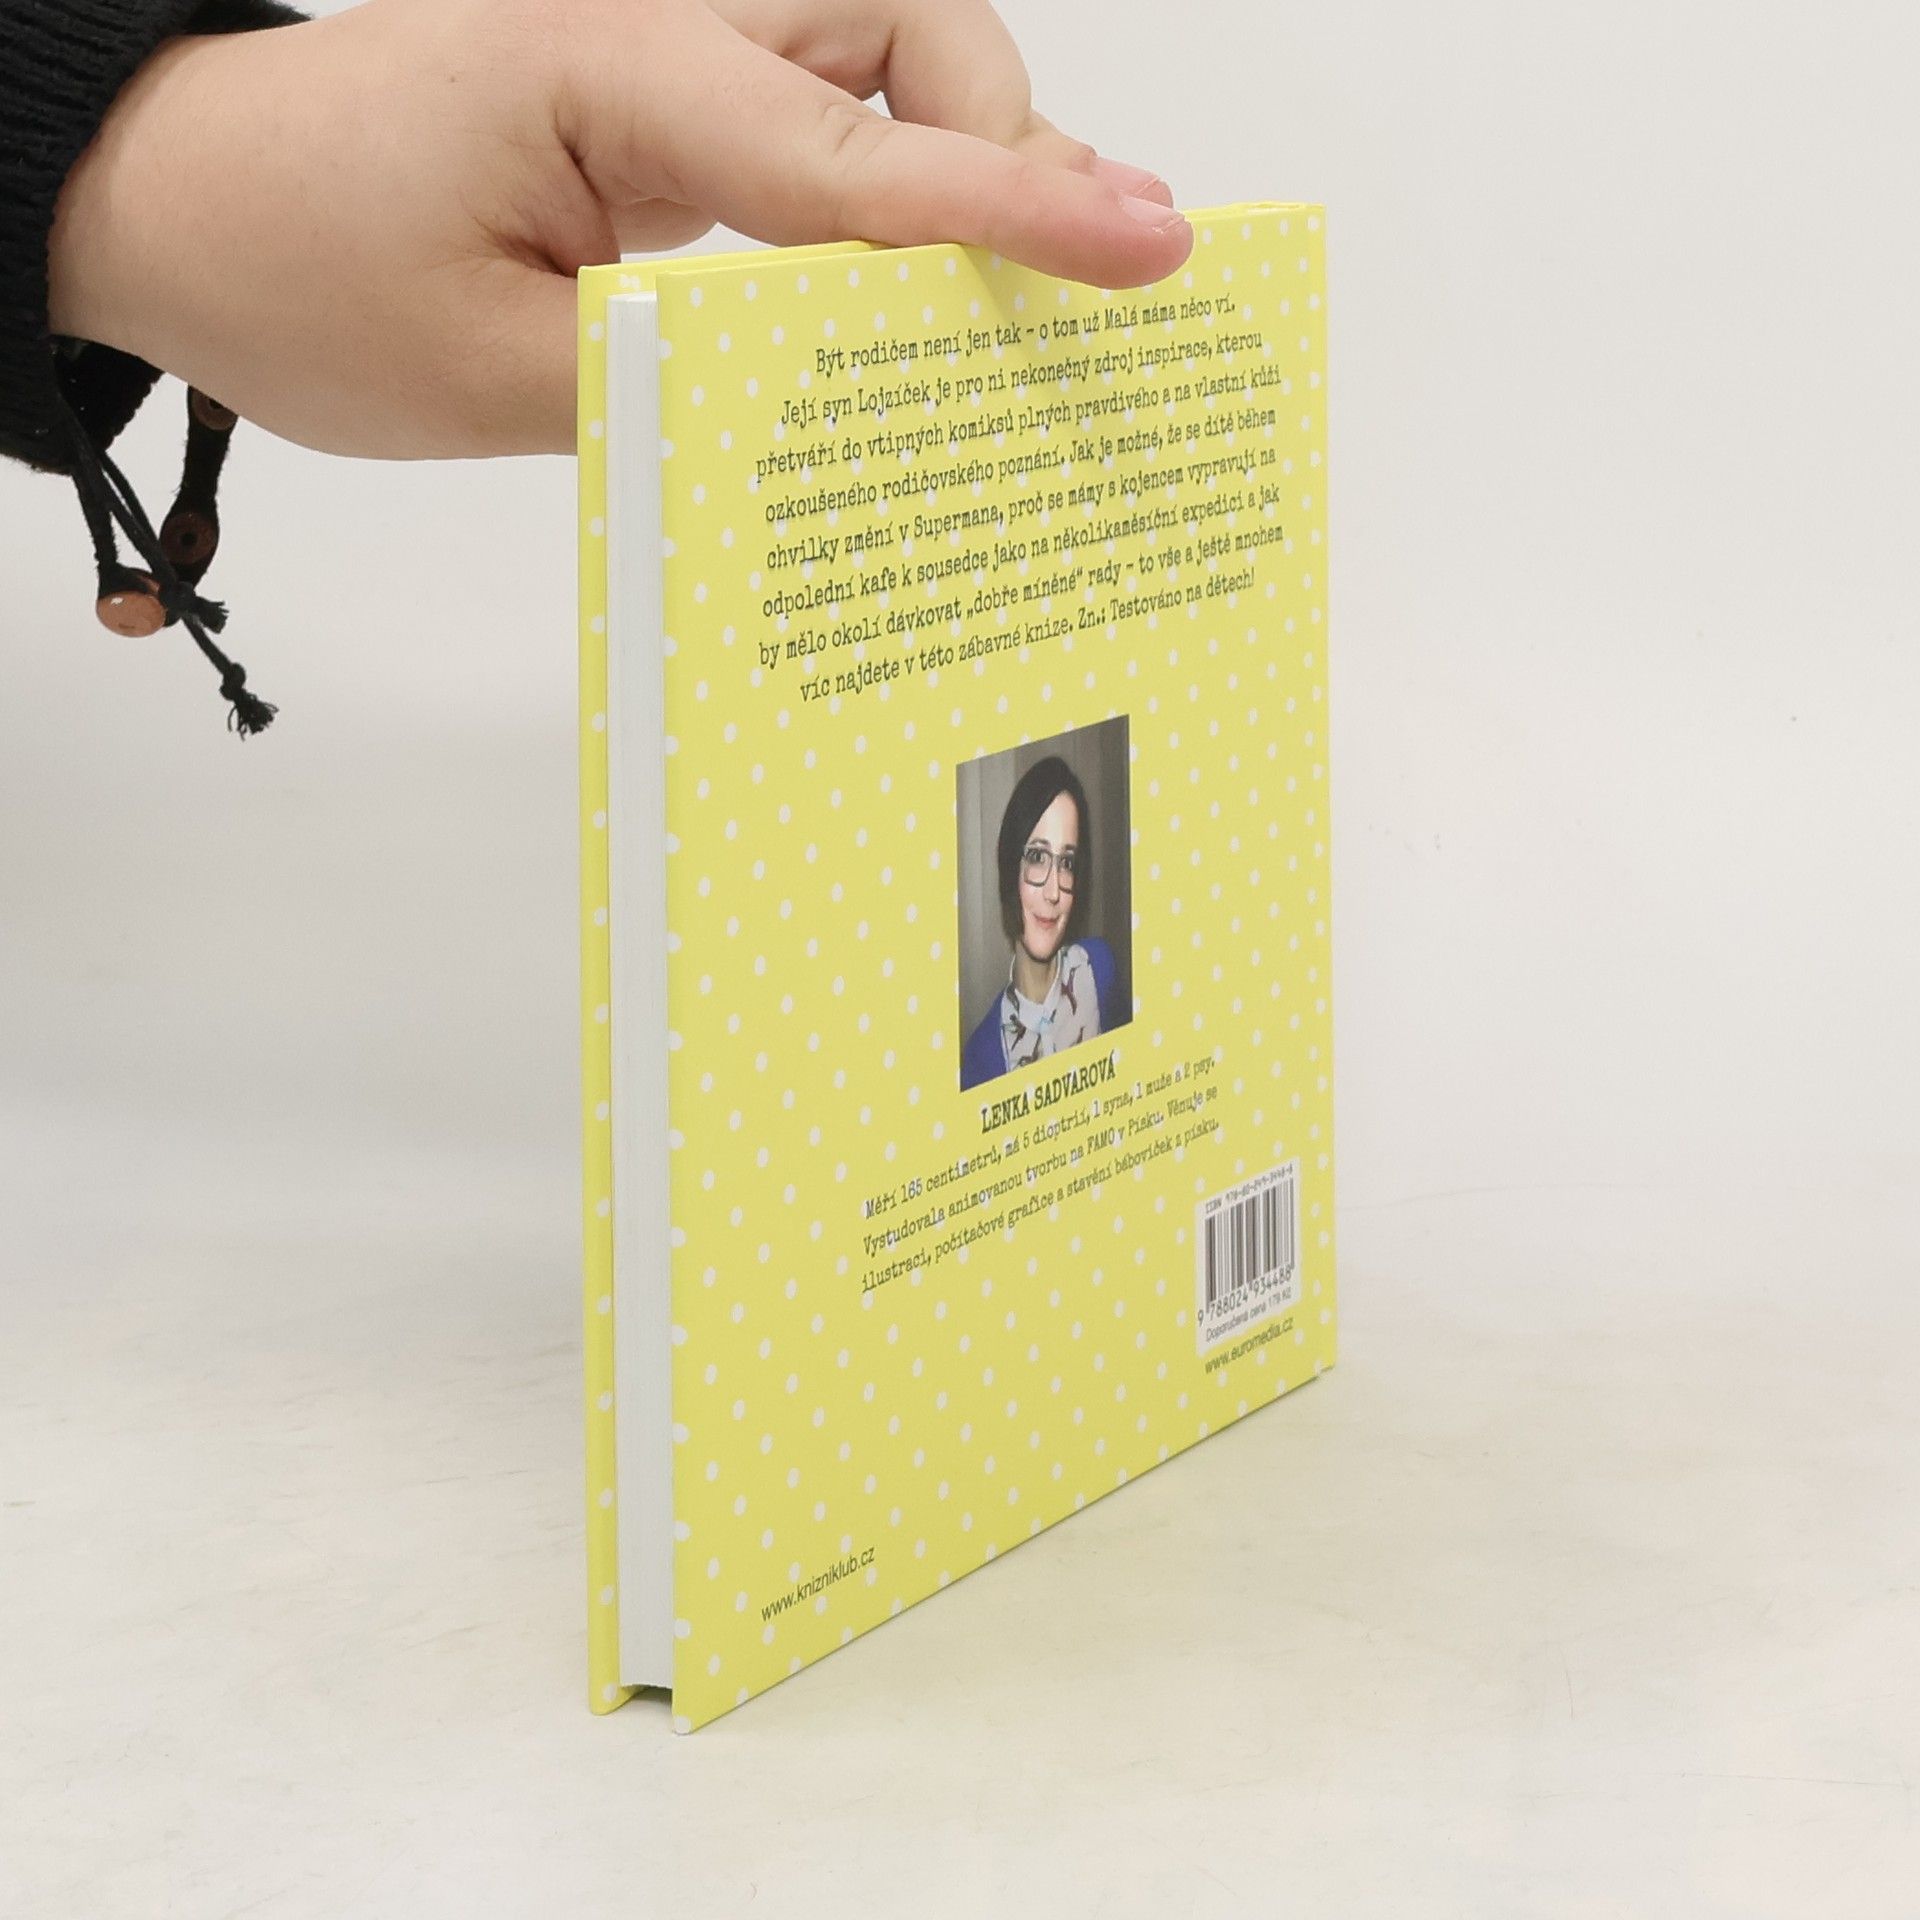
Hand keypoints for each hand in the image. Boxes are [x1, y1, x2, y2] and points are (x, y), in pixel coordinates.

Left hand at [49, 0, 1191, 458]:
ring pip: (888, 62)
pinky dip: (893, 197)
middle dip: (999, 151)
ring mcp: (669, 52)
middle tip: (1029, 295)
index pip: (853, 151)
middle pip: (913, 32)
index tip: (1150, 243)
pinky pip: (827, 122)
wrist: (181, 198)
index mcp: (609, 62)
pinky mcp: (667, 100)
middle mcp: (662, 24)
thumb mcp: (494, 374)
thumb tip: (844, 408)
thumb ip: (684, 387)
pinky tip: (907, 293)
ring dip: (958, 170)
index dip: (1011, 208)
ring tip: (994, 301)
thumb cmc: (299, 265)